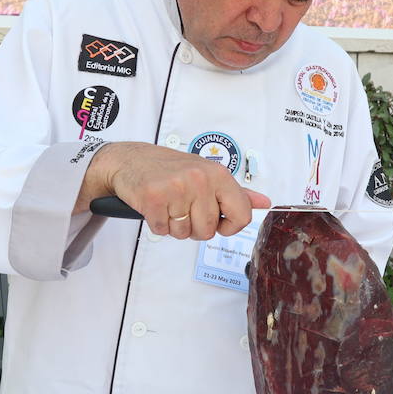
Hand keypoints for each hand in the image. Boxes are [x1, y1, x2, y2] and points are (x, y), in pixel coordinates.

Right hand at [77, 143, 270, 239]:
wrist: (129, 160)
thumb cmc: (168, 168)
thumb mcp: (207, 173)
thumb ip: (235, 192)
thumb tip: (263, 202)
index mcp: (217, 174)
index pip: (241, 216)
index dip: (229, 227)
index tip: (218, 221)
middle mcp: (199, 180)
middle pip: (208, 231)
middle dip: (194, 227)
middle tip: (183, 208)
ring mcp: (176, 188)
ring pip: (185, 233)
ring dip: (175, 226)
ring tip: (169, 205)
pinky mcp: (153, 199)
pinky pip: (163, 230)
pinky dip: (158, 224)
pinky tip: (155, 206)